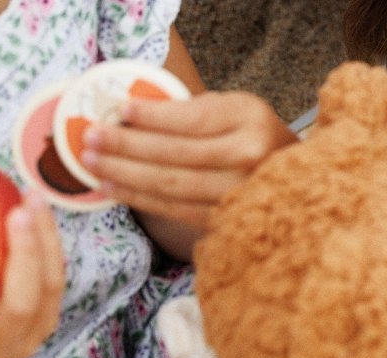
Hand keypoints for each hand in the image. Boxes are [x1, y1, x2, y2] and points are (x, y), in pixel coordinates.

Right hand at [0, 196, 64, 357]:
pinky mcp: (45, 327)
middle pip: (17, 308)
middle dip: (21, 258)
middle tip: (15, 213)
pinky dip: (51, 244)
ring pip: (46, 292)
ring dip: (44, 243)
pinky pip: (55, 283)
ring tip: (31, 200)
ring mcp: (23, 344)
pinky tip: (38, 208)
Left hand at [81, 91, 296, 229]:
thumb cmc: (251, 136)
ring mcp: (241, 193)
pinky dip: (139, 197)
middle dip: (126, 146)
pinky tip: (113, 186)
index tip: (120, 110)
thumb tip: (127, 114)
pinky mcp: (228, 219)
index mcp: (251, 120)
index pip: (192, 119)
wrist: (296, 178)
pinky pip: (174, 208)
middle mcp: (251, 157)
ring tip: (91, 162)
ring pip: (171, 184)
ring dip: (124, 173)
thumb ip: (191, 110)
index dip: (153, 116)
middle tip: (90, 137)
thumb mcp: (233, 108)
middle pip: (176, 154)